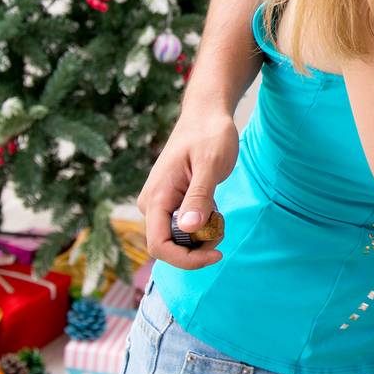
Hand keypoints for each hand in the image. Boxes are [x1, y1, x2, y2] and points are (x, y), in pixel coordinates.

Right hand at [137, 104, 238, 269]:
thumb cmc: (210, 134)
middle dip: (197, 249)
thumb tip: (189, 229)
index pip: (159, 245)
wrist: (206, 114)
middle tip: (222, 229)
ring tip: (220, 216)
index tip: (216, 254)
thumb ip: (200, 197)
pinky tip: (214, 210)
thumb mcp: (210, 165)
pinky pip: (182, 228)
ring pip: (177, 239)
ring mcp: (160, 203)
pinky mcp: (170, 202)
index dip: (186, 259)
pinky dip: (201, 227)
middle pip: (168, 246)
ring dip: (201, 239)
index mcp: (156, 197)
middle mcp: (151, 204)